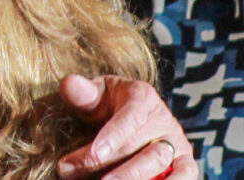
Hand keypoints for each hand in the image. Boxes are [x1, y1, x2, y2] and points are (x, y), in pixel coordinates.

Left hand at [56, 74, 195, 179]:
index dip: (113, 136)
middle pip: (138, 146)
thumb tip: (69, 83)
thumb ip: (82, 93)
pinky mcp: (185, 164)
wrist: (130, 112)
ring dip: (131, 178)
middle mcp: (164, 121)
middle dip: (105, 163)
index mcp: (142, 97)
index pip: (130, 117)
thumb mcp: (94, 94)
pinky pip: (183, 177)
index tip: (95, 154)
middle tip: (72, 172)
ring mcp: (177, 144)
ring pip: (159, 164)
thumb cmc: (107, 103)